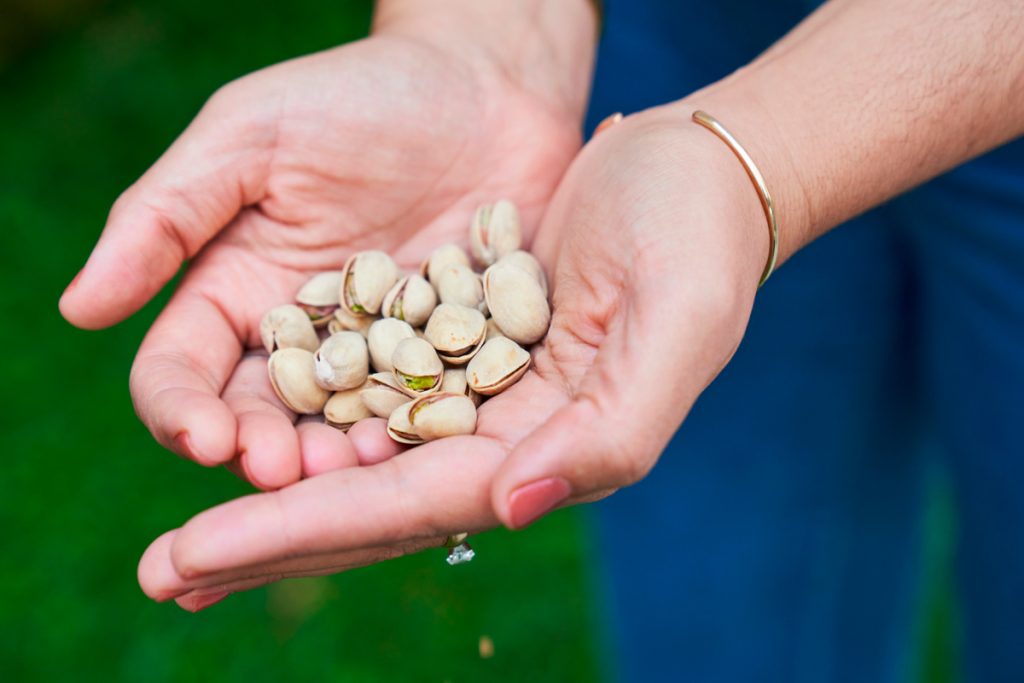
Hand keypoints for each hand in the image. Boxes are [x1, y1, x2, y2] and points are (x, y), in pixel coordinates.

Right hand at [59, 20, 589, 488]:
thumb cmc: (358, 99)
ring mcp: (379, 359)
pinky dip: (423, 431)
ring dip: (340, 462)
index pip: (184, 372)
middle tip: (281, 472)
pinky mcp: (450, 361)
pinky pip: (430, 409)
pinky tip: (428, 442)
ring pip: (344, 431)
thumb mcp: (250, 137)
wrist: (486, 91)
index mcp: (234, 295)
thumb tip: (78, 308)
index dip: (182, 411)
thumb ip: (167, 216)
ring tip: (353, 469)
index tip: (204, 436)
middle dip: (263, 455)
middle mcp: (303, 341)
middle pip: (262, 419)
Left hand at [137, 104, 770, 610]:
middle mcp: (506, 435)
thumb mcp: (677, 322)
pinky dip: (307, 417)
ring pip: (359, 458)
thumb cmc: (697, 235)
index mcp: (551, 446)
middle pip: (370, 501)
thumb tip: (508, 508)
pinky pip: (371, 390)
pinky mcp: (458, 339)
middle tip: (165, 575)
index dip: (303, 530)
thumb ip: (609, 429)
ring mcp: (478, 392)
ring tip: (188, 539)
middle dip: (266, 538)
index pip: (410, 503)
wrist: (691, 165)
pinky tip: (249, 432)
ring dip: (272, 494)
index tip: (199, 552)